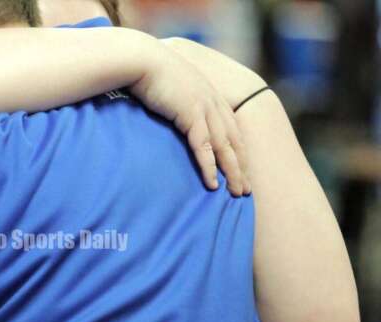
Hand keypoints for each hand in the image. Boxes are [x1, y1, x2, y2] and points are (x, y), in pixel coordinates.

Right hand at [131, 42, 249, 195]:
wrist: (143, 60)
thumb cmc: (151, 73)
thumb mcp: (171, 88)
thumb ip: (178, 102)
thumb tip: (173, 115)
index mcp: (211, 97)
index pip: (231, 130)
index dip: (238, 152)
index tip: (242, 171)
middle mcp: (213, 103)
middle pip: (234, 141)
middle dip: (242, 167)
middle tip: (245, 190)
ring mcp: (204, 109)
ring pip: (225, 147)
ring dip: (232, 172)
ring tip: (237, 193)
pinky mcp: (191, 115)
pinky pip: (204, 147)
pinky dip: (209, 167)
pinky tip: (213, 184)